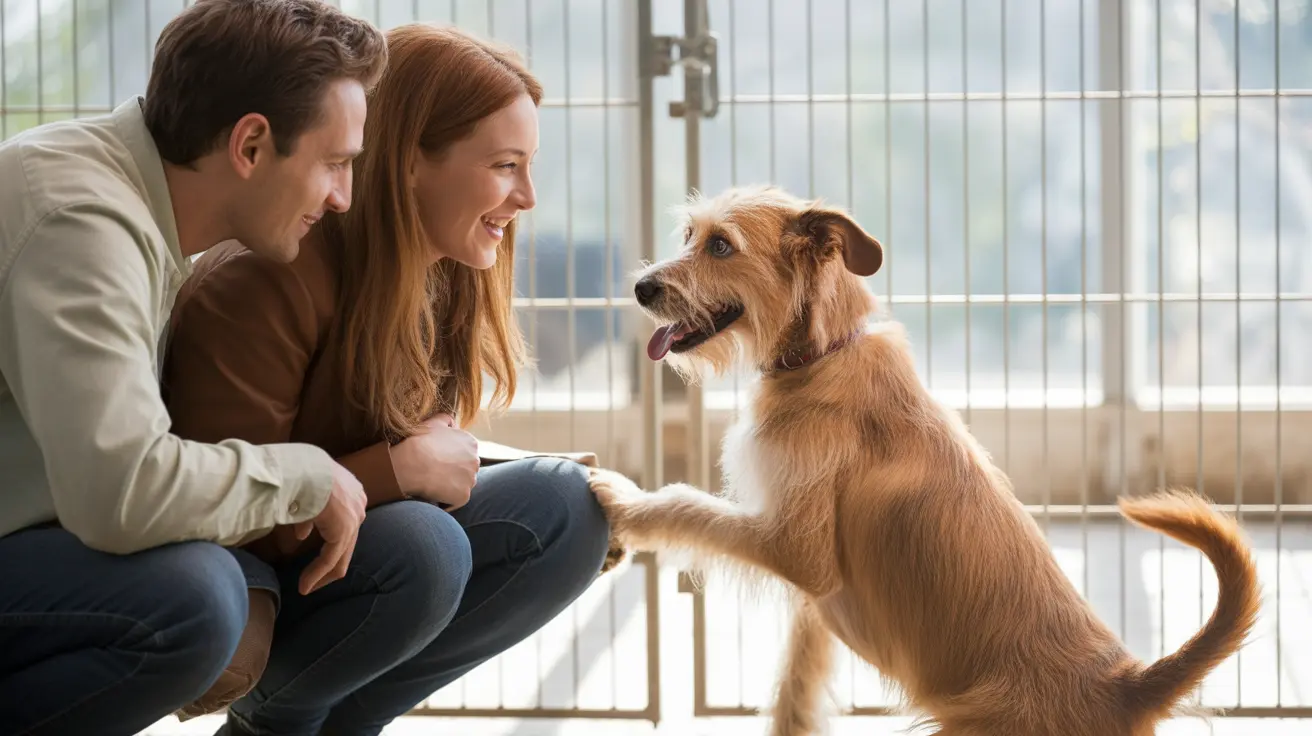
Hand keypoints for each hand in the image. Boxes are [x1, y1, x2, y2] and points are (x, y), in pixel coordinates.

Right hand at [291, 460, 365, 594]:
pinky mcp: (343, 531)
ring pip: (341, 555)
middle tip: (313, 581)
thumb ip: (309, 516)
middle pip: (347, 543)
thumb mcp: (305, 494)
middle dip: (329, 564)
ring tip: (306, 588)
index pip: (345, 524)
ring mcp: (354, 518)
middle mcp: (358, 505)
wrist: (300, 468)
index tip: (316, 556)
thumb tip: (302, 535)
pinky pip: (330, 559)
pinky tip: (304, 587)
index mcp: (351, 492)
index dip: (330, 542)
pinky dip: (317, 574)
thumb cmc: (298, 473)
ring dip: (322, 574)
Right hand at [391, 413, 478, 510]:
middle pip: (465, 471)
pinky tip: (433, 494)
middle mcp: (476, 461)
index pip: (464, 455)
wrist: (410, 463)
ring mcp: (471, 479)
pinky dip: (446, 500)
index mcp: (471, 443)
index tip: (436, 461)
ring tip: (432, 483)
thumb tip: (453, 423)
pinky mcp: (463, 496)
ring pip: (462, 486)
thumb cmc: (419, 442)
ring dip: (450, 487)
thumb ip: (446, 420)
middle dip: (453, 473)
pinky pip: (455, 501)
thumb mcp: (433, 423)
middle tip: (433, 473)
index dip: (449, 459)